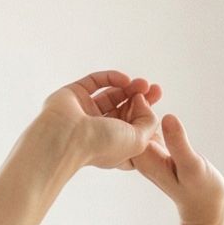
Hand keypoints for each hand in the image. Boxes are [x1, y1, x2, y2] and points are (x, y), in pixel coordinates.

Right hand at [36, 70, 166, 172]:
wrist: (67, 138)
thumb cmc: (101, 146)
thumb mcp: (138, 140)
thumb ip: (149, 122)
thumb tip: (142, 100)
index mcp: (111, 144)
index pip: (132, 126)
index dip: (146, 112)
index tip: (157, 100)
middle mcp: (97, 129)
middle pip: (124, 109)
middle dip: (140, 98)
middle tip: (155, 89)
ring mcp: (84, 111)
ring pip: (111, 95)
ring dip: (129, 87)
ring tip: (142, 84)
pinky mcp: (73, 95)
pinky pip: (95, 82)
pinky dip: (111, 78)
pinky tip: (125, 80)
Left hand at [124, 90, 223, 224]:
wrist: (206, 205)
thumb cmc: (201, 190)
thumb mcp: (192, 165)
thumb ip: (178, 143)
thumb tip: (167, 117)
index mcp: (144, 160)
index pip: (130, 129)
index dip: (133, 108)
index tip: (142, 90)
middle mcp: (141, 156)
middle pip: (130, 125)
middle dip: (135, 103)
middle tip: (145, 83)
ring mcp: (148, 153)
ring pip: (139, 124)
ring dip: (145, 105)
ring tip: (153, 87)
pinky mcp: (157, 150)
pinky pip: (149, 127)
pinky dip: (152, 112)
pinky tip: (156, 96)